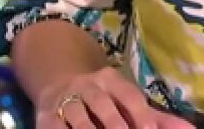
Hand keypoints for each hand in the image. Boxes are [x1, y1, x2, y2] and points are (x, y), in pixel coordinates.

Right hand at [36, 67, 191, 128]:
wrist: (57, 80)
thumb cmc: (103, 98)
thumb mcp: (128, 102)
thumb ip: (158, 119)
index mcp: (113, 80)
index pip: (130, 97)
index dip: (140, 116)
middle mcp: (88, 86)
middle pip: (104, 107)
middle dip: (116, 127)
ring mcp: (65, 100)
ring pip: (78, 119)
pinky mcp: (45, 116)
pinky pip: (55, 126)